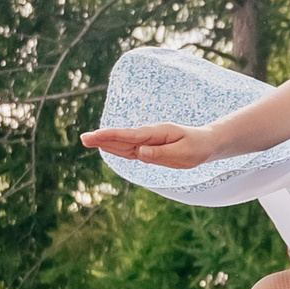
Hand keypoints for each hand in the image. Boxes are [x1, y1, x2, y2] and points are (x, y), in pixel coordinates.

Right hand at [79, 122, 217, 168]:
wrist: (206, 143)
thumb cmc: (197, 148)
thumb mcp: (183, 154)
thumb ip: (161, 154)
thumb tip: (139, 152)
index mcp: (157, 134)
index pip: (130, 136)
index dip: (112, 136)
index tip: (96, 136)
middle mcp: (150, 135)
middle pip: (123, 138)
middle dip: (103, 138)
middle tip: (83, 138)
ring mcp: (148, 140)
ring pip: (124, 143)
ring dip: (106, 142)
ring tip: (88, 141)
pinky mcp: (149, 147)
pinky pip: (130, 148)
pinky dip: (117, 147)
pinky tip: (105, 146)